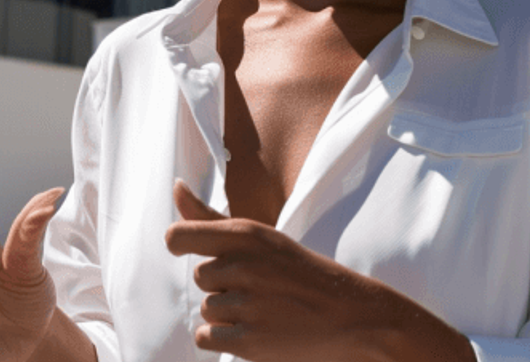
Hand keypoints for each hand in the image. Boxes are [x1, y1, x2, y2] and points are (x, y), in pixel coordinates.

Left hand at [164, 181, 473, 361]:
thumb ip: (211, 218)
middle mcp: (243, 265)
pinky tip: (255, 330)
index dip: (180, 245)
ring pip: (207, 309)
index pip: (179, 237)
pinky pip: (206, 337)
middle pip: (201, 277)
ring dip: (228, 313)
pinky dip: (224, 339)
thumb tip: (176, 187)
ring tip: (265, 309)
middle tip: (261, 287)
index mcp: (247, 233)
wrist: (353, 316)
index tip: (193, 250)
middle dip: (223, 285)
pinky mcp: (248, 341)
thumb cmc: (302, 273)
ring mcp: (246, 304)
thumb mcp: (263, 238)